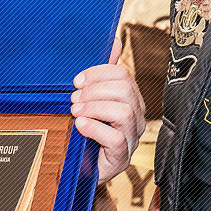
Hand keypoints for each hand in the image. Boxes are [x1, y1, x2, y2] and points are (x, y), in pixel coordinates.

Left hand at [72, 41, 145, 184]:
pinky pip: (115, 138)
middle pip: (124, 90)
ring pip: (123, 111)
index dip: (98, 73)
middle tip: (74, 100)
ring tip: (76, 113)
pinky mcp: (122, 157)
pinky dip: (95, 129)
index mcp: (130, 99)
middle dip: (94, 91)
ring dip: (94, 108)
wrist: (80, 169)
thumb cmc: (86, 131)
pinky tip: (80, 126)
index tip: (76, 81)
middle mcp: (136, 117)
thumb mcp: (91, 99)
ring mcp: (132, 138)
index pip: (123, 75)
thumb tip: (115, 41)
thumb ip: (103, 74)